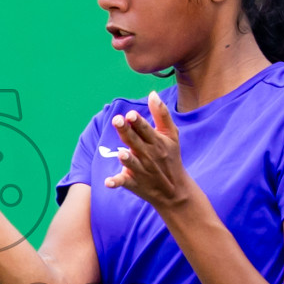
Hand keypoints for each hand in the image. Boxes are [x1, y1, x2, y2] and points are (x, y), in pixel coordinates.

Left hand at [104, 90, 191, 208]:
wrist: (175, 189)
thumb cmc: (170, 156)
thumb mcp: (172, 134)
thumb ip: (162, 114)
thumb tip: (152, 93)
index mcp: (156, 141)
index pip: (146, 129)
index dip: (138, 122)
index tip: (130, 114)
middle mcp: (148, 154)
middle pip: (135, 141)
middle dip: (126, 131)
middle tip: (117, 120)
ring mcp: (141, 170)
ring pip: (132, 163)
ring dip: (127, 159)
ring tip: (121, 153)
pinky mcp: (134, 182)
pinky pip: (124, 182)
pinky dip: (116, 182)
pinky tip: (108, 182)